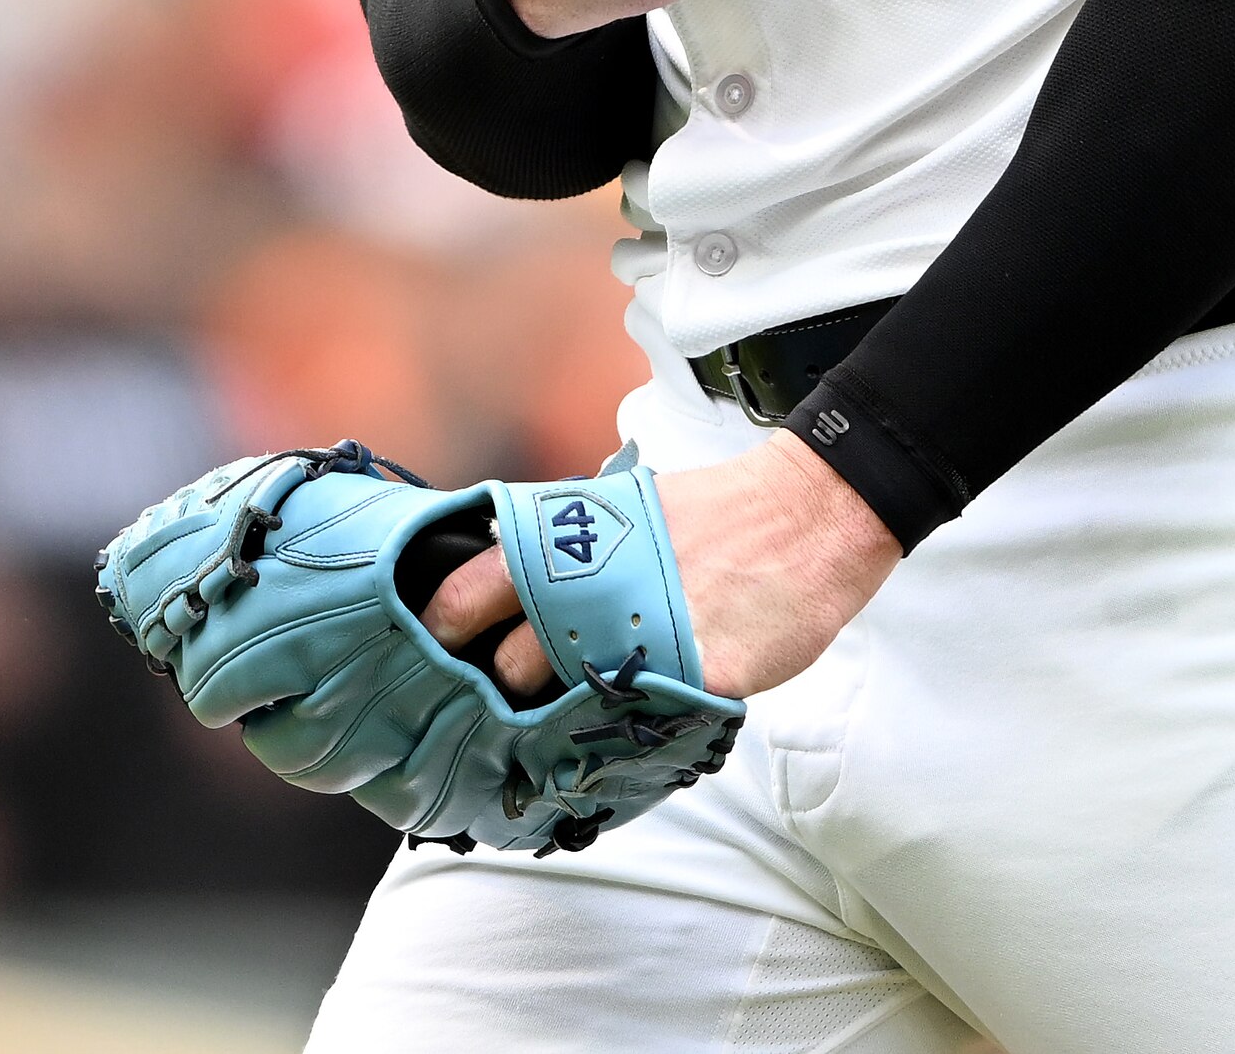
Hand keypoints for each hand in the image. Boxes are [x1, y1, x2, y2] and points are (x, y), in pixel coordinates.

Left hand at [420, 434, 901, 700]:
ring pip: (572, 704)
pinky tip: (654, 711)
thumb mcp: (619, 510)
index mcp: (564, 538)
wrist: (807, 515)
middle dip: (515, 691)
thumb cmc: (713, 514)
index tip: (426, 661)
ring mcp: (640, 634)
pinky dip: (644, 724)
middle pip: (512, 669)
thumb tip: (510, 594)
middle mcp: (590, 586)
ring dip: (576, 715)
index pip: (466, 595)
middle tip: (528, 699)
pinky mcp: (694, 675)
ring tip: (595, 706)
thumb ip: (562, 553)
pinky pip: (646, 721)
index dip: (441, 636)